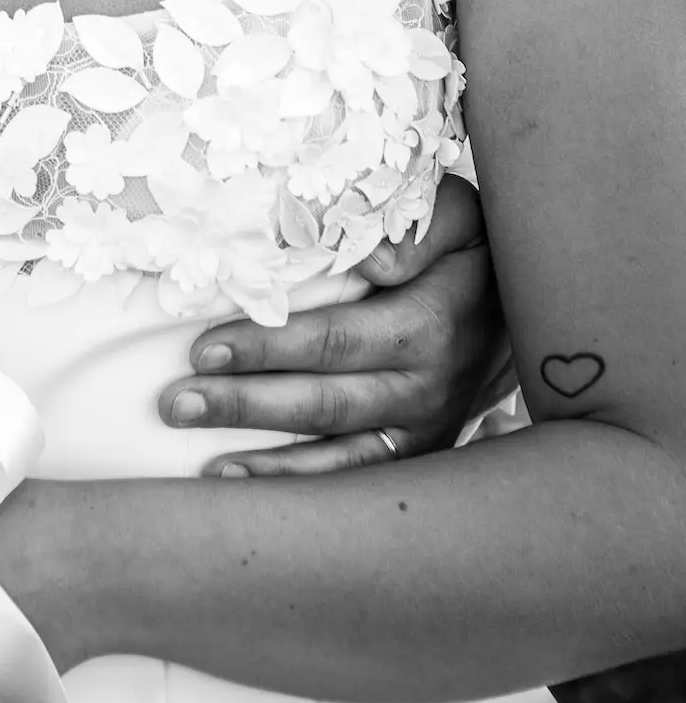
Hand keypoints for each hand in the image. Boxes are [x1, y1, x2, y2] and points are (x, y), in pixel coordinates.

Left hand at [162, 173, 510, 475]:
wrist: (526, 314)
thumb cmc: (472, 252)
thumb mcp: (458, 216)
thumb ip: (417, 225)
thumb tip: (374, 259)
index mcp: (429, 325)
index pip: (336, 340)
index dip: (270, 347)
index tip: (205, 346)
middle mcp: (425, 388)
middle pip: (324, 402)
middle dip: (245, 404)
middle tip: (176, 402)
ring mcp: (423, 429)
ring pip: (337, 454)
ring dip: (265, 460)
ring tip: (198, 460)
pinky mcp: (418, 455)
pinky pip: (355, 480)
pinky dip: (298, 486)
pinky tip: (239, 483)